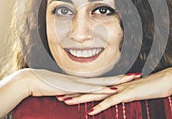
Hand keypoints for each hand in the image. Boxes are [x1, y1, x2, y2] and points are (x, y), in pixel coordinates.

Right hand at [24, 69, 140, 96]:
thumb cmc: (46, 85)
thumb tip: (78, 97)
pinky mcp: (75, 89)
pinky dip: (104, 91)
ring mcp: (80, 84)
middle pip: (108, 79)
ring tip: (131, 80)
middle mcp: (84, 81)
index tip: (128, 76)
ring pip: (104, 83)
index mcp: (83, 81)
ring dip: (118, 82)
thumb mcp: (63, 91)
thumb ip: (72, 94)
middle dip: (123, 77)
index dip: (117, 78)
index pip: (104, 79)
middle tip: (138, 74)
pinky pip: (92, 91)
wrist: (33, 80)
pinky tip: (113, 91)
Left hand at [60, 69, 171, 114]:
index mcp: (113, 86)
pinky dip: (101, 107)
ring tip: (67, 102)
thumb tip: (115, 97)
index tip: (67, 94)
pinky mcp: (127, 94)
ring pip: (96, 95)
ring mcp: (119, 90)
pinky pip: (111, 101)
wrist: (163, 81)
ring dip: (81, 99)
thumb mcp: (132, 93)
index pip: (93, 89)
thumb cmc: (149, 87)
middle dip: (74, 94)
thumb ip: (122, 94)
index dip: (79, 91)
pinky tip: (91, 112)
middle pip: (90, 91)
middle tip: (58, 97)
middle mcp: (113, 87)